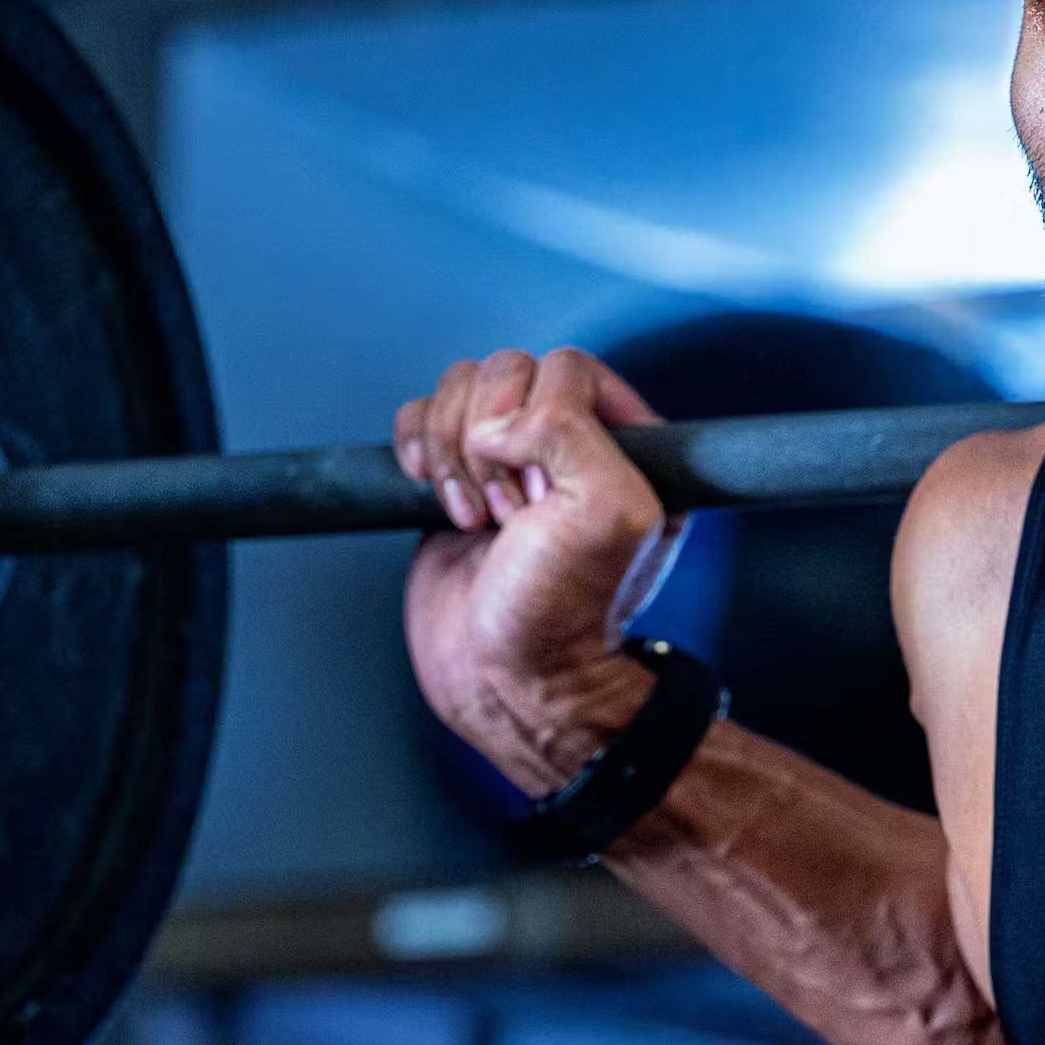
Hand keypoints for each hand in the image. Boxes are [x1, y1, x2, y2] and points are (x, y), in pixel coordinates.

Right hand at [395, 347, 681, 788]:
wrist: (501, 676)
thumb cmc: (564, 610)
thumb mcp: (607, 511)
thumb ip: (573, 430)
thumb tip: (503, 416)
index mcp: (626, 443)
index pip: (569, 368)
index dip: (544, 421)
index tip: (547, 493)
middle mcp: (568, 442)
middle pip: (506, 371)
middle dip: (492, 442)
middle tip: (512, 513)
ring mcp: (508, 457)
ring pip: (459, 389)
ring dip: (454, 452)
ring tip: (479, 516)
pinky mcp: (453, 475)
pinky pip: (420, 417)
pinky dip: (418, 450)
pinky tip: (437, 499)